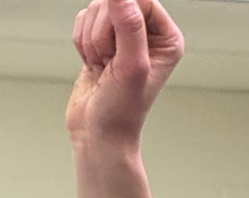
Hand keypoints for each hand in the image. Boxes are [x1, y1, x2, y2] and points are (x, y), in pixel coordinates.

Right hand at [67, 0, 183, 147]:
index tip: (116, 47)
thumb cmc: (122, 111)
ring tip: (103, 67)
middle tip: (110, 62)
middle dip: (103, 32)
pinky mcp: (102, 40)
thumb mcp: (131, 67)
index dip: (120, 17)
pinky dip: (82, 44)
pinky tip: (94, 65)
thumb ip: (129, 25)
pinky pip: (82, 21)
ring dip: (91, 41)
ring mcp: (124, 36)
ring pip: (95, 9)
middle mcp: (148, 35)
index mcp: (167, 39)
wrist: (99, 134)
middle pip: (114, 1)